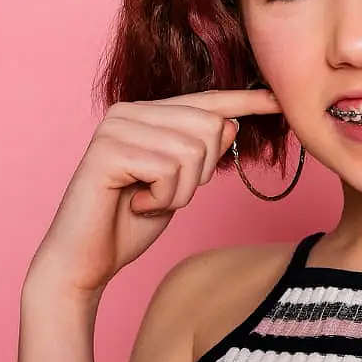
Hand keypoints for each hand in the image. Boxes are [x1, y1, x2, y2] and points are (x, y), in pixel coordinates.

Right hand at [24, 89, 282, 297]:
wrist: (84, 262)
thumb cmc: (129, 224)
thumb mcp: (177, 186)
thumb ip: (199, 154)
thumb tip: (231, 124)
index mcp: (146, 114)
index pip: (205, 102)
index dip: (244, 102)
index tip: (277, 100)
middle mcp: (128, 112)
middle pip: (208, 126)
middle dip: (200, 173)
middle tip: (165, 194)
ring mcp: (115, 127)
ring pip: (192, 150)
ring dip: (180, 191)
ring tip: (148, 201)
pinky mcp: (106, 150)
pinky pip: (168, 169)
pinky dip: (163, 198)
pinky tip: (136, 204)